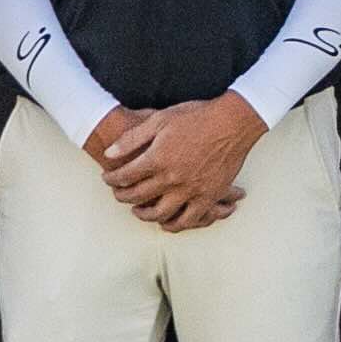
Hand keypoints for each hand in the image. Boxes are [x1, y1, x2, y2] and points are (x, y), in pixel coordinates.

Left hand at [98, 92, 268, 225]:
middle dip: (122, 196)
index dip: (112, 178)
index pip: (125, 176)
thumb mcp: (159, 119)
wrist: (233, 122)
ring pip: (160, 213)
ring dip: (144, 215)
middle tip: (117, 194)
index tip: (107, 178)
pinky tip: (167, 222)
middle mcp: (172, 178)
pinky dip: (175, 224)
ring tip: (137, 211)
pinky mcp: (208, 196)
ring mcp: (191, 190)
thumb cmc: (197, 117)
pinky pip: (189, 219)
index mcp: (158, 158)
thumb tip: (109, 153)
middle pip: (138, 196)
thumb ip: (132, 138)